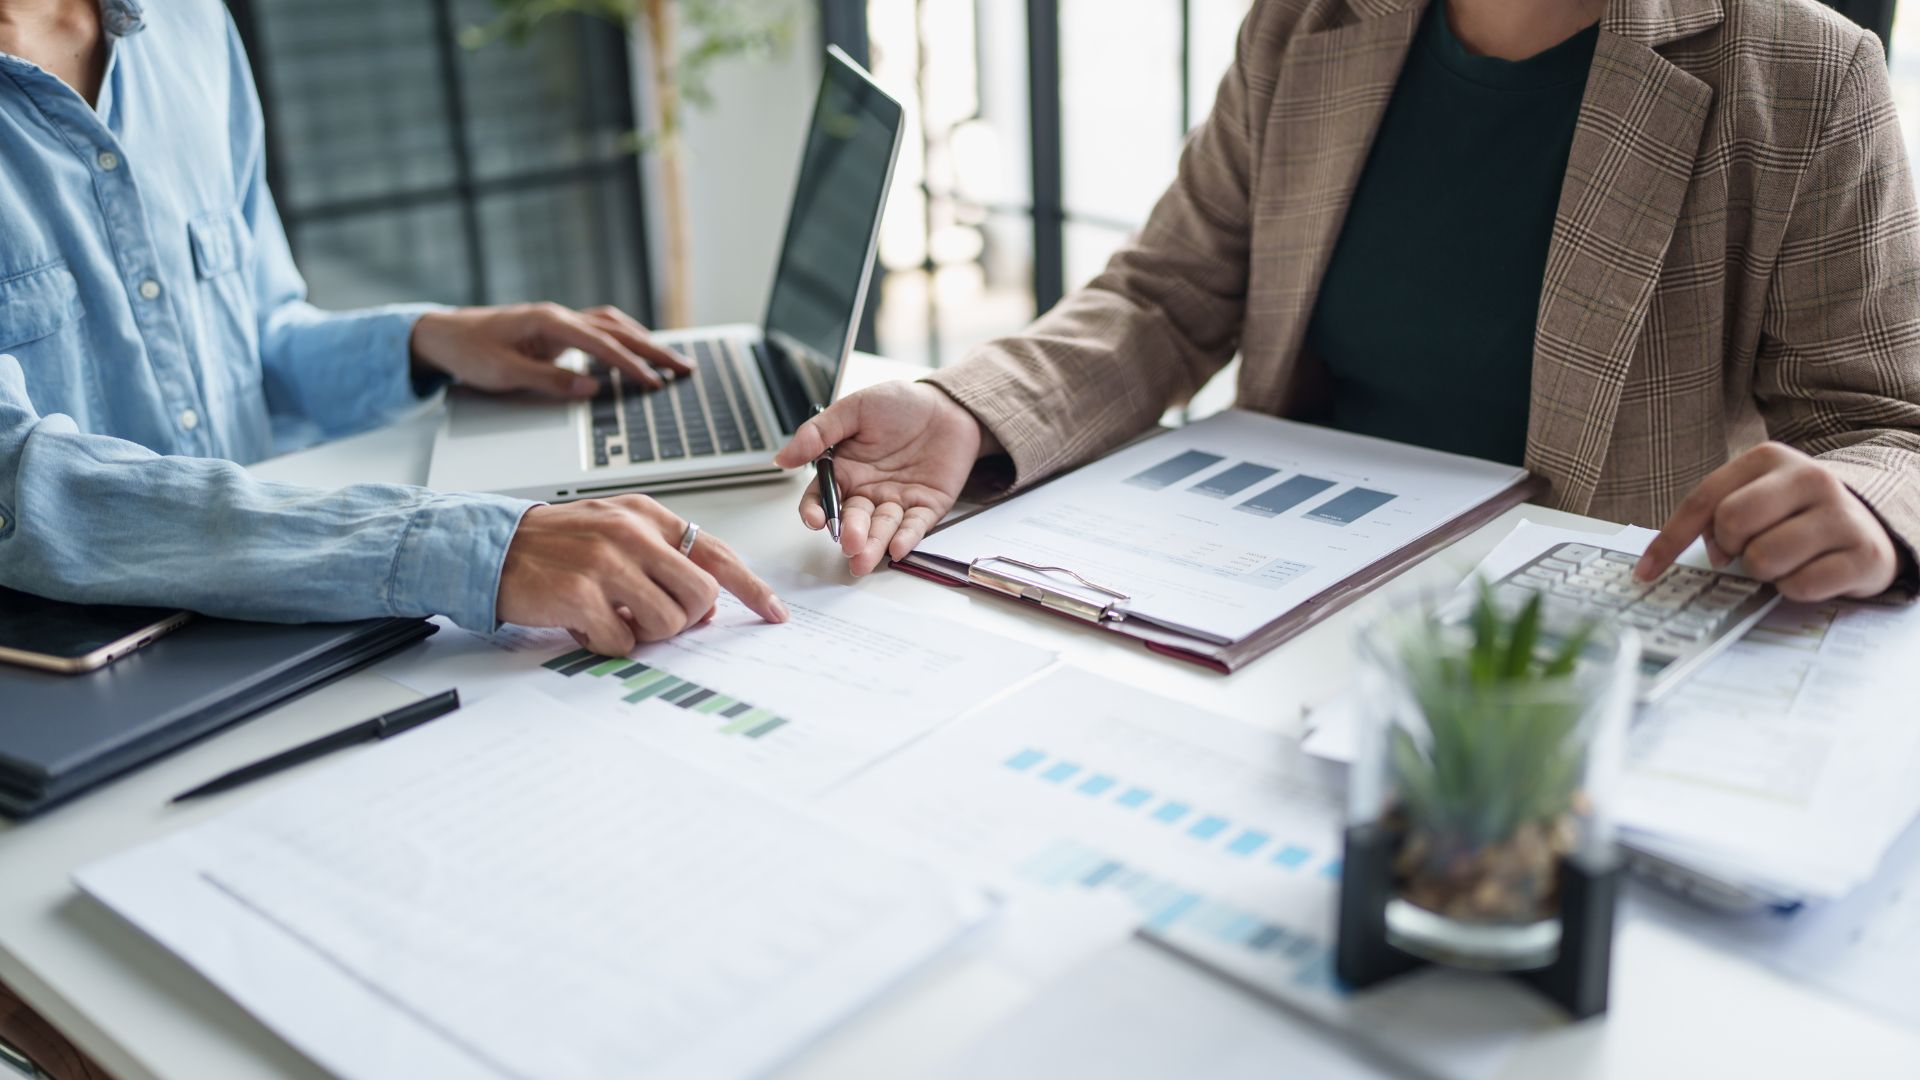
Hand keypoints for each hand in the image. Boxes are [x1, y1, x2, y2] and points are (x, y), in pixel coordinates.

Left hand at [410, 303, 691, 398]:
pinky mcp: (556, 329)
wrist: (442, 334)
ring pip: (613, 326)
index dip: (630, 365)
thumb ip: (549, 380)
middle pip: (617, 330)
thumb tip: (591, 387)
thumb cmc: (468, 351)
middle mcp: (559, 316)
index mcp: (548, 322)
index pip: (601, 344)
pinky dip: (624, 339)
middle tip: (684, 368)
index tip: (654, 382)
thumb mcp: (503, 373)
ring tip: (670, 361)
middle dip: (653, 349)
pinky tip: (636, 351)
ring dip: (644, 341)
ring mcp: (559, 321)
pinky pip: (600, 330)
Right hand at [495, 496, 787, 654]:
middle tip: (651, 618)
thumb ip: (663, 558)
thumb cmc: (557, 546)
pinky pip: (622, 641)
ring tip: (612, 617)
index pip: (717, 553)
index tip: (774, 612)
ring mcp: (606, 562)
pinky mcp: (580, 594)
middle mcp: (631, 533)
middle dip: (685, 620)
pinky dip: (607, 644)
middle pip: (701, 595)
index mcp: (647, 516)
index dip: (752, 588)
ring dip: (644, 633)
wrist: (492, 547)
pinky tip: (584, 624)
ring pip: (668, 622)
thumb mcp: (616, 532)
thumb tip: (708, 604)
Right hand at [773, 381, 990, 574]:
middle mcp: (868, 491)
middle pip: (853, 519)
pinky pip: (916, 525)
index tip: (815, 519)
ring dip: (873, 544)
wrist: (947, 403)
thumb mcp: (854, 409)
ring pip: (882, 528)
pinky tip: (898, 548)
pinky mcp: (927, 506)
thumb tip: (783, 457)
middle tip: (849, 542)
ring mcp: (897, 501)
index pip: (823, 498)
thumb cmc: (900, 404)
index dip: (816, 511)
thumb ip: (818, 433)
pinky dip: (907, 537)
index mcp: (846, 471)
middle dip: (851, 533)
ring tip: (864, 558)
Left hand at [1635, 442, 1899, 600]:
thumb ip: (1715, 515)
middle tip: (1748, 551)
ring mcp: (1841, 513)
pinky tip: (1810, 572)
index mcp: (1769, 458)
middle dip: (1731, 548)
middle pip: (1732, 523)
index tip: (1645, 574)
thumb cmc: (1792, 515)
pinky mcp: (1865, 553)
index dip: (1669, 541)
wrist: (1868, 525)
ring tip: (1784, 559)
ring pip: (1765, 559)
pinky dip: (1794, 589)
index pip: (1703, 501)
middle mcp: (1809, 477)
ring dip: (1764, 572)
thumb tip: (1701, 556)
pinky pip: (1800, 586)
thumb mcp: (1753, 498)